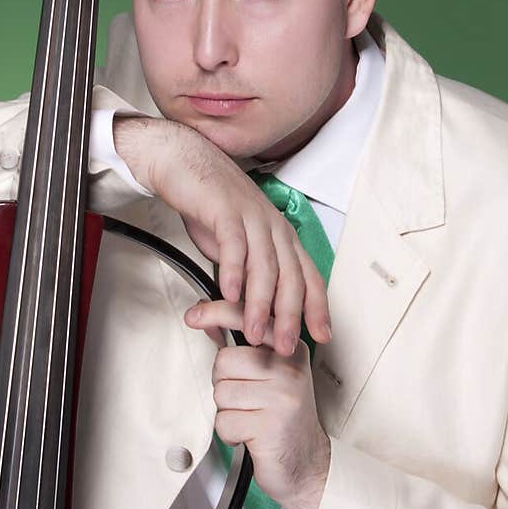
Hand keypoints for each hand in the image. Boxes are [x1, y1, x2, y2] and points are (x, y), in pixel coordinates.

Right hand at [114, 115, 330, 353]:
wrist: (185, 162)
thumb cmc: (211, 206)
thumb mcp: (236, 245)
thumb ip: (245, 276)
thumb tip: (247, 311)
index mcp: (281, 235)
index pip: (309, 275)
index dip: (317, 307)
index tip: (322, 336)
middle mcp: (273, 226)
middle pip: (290, 276)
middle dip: (289, 316)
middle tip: (282, 346)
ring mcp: (251, 217)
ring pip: (264, 265)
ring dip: (260, 303)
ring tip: (254, 331)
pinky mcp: (225, 210)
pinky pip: (233, 244)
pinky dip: (232, 271)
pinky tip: (228, 293)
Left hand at [185, 298, 330, 508]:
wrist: (306, 462)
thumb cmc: (283, 417)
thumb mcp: (270, 374)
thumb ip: (243, 347)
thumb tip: (209, 321)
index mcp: (289, 349)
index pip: (248, 319)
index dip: (216, 312)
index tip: (194, 314)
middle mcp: (289, 368)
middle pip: (224, 361)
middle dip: (225, 384)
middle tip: (247, 399)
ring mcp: (282, 396)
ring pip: (221, 392)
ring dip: (228, 411)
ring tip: (252, 417)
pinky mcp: (270, 425)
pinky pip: (224, 422)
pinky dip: (230, 433)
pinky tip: (251, 435)